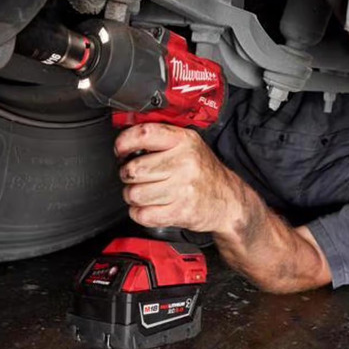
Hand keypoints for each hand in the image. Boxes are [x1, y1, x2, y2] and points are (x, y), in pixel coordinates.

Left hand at [115, 123, 247, 233]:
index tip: (121, 151)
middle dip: (127, 175)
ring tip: (143, 192)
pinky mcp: (180, 212)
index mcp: (184, 141)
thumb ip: (160, 138)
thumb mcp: (188, 144)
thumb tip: (126, 140)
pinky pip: (143, 215)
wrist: (228, 199)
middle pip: (133, 169)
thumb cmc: (203, 171)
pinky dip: (139, 213)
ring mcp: (183, 189)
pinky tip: (148, 207)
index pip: (143, 134)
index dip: (123, 143)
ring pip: (134, 194)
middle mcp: (184, 163)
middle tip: (135, 177)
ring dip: (133, 196)